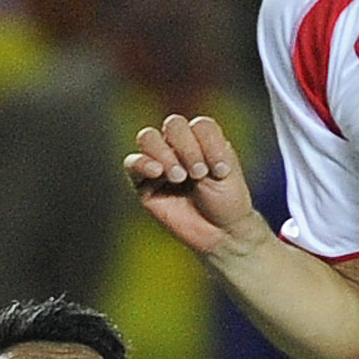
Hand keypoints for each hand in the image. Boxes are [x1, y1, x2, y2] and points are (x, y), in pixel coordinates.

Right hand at [124, 112, 259, 260]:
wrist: (221, 234)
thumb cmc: (227, 200)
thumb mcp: (226, 168)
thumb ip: (205, 146)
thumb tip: (176, 142)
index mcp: (203, 139)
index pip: (198, 124)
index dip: (209, 143)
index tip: (222, 170)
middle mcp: (179, 147)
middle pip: (173, 125)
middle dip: (187, 147)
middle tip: (198, 173)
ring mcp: (160, 163)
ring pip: (148, 138)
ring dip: (164, 153)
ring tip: (178, 177)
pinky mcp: (144, 185)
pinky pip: (132, 164)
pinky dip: (142, 163)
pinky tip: (156, 172)